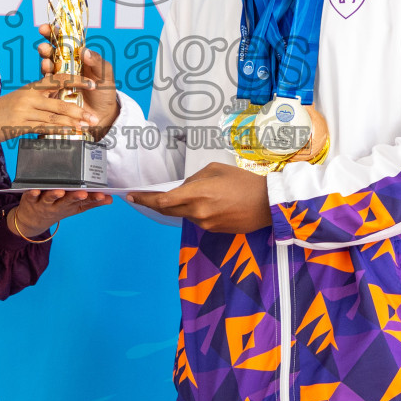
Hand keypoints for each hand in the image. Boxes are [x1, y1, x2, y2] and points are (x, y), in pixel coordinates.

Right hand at [0, 75, 100, 158]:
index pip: (58, 79)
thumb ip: (39, 97)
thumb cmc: (2, 111)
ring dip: (73, 122)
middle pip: (59, 101)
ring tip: (87, 126)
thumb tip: (58, 96)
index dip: (76, 80)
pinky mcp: (19, 124)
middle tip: (94, 116)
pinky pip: (43, 127)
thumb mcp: (21, 98)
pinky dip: (59, 131)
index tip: (92, 84)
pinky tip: (70, 133)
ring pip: (53, 115)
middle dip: (79, 109)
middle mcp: (29, 96)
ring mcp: (24, 110)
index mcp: (31, 87)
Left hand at [9, 188, 112, 235]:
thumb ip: (91, 203)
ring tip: (60, 191)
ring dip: (55, 195)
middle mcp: (57, 205)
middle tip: (83, 193)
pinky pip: (30, 196)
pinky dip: (32, 193)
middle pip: (67, 201)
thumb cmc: (56, 209)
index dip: (92, 199)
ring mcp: (43, 203)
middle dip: (75, 197)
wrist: (31, 222)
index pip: (83, 202)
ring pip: (49, 199)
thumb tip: (110, 199)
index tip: (102, 195)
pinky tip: (34, 189)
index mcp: (69, 206)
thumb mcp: (74, 209)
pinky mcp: (30, 200)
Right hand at [38, 25, 119, 139]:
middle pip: (51, 53)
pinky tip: (47, 78)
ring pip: (47, 68)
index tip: (47, 28)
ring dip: (44, 64)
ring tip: (46, 64)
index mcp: (78, 57)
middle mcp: (66, 66)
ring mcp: (58, 80)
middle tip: (43, 47)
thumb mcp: (105, 75)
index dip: (54, 33)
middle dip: (46, 48)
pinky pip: (47, 87)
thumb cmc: (105, 91)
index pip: (64, 41)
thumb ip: (96, 62)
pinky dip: (46, 81)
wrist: (103, 115)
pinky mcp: (54, 95)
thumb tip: (84, 50)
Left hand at [126, 163, 272, 232]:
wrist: (267, 204)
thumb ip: (194, 179)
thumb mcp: (216, 170)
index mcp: (197, 194)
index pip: (164, 200)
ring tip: (188, 194)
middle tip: (141, 198)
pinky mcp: (214, 231)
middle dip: (154, 203)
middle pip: (168, 210)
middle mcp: (198, 212)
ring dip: (179, 206)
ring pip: (183, 214)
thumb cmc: (243, 181)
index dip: (145, 199)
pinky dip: (195, 211)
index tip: (132, 196)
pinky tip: (209, 203)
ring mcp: (206, 224)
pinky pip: (198, 219)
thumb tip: (183, 188)